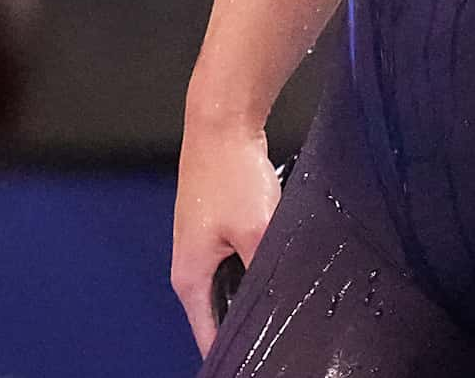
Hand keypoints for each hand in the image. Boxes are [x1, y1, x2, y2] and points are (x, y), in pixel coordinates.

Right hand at [170, 117, 280, 356]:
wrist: (222, 120)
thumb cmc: (228, 170)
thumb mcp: (257, 231)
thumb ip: (266, 273)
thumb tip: (280, 303)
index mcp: (190, 277)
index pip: (209, 337)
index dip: (236, 353)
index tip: (261, 361)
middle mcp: (190, 265)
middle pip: (221, 312)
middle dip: (251, 319)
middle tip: (283, 324)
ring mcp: (203, 245)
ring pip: (234, 284)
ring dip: (257, 286)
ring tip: (284, 290)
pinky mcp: (217, 227)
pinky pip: (239, 260)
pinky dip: (258, 262)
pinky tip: (279, 256)